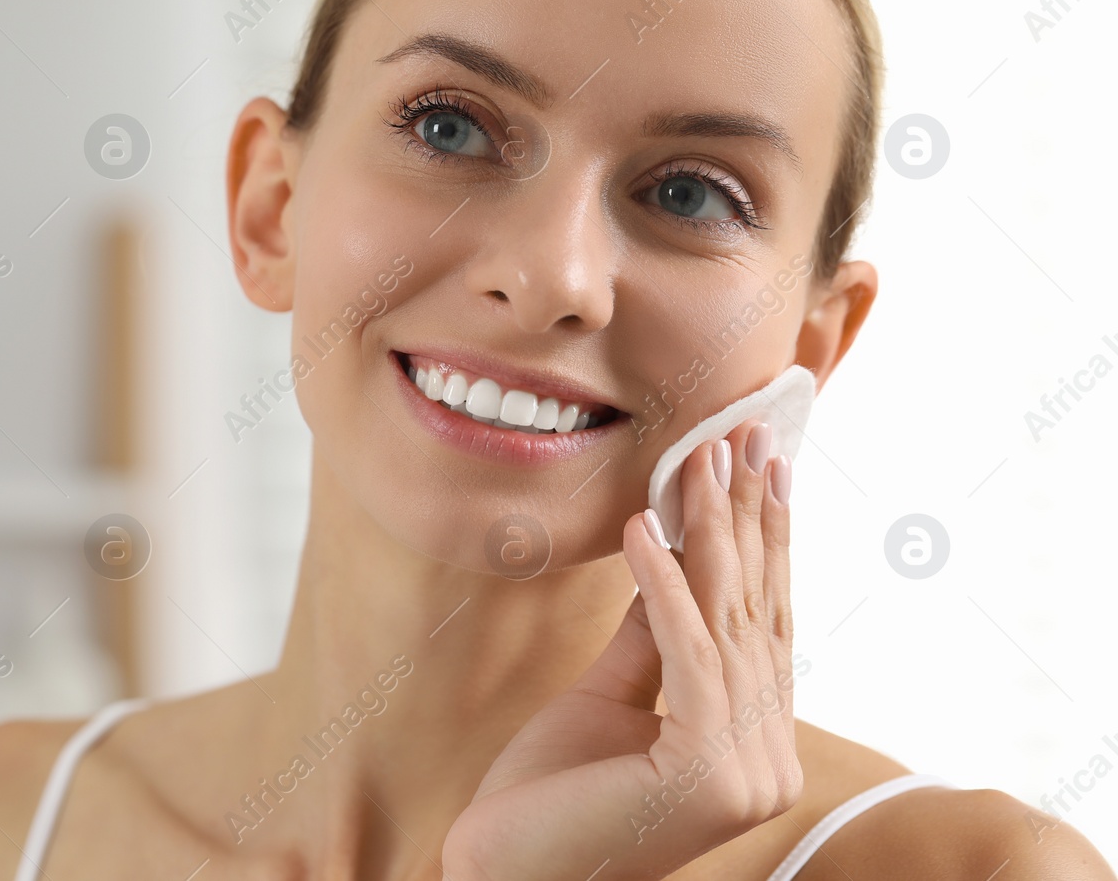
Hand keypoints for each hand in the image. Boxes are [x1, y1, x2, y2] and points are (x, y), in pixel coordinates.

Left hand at [443, 421, 800, 880]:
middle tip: (752, 434)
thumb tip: (666, 548)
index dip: (762, 539)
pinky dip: (664, 587)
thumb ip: (650, 634)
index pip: (763, 622)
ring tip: (699, 458)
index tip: (759, 464)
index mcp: (754, 744)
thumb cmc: (549, 793)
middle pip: (758, 613)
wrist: (503, 872)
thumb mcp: (609, 695)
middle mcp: (768, 761)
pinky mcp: (708, 772)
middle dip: (751, 517)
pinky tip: (643, 528)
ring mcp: (748, 773)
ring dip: (711, 531)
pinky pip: (690, 655)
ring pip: (730, 624)